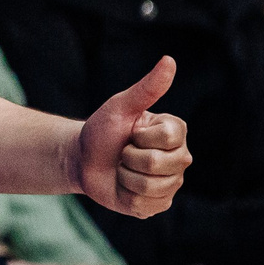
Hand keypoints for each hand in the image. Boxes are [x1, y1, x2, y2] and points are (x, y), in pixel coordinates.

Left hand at [72, 57, 189, 216]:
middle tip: (124, 152)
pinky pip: (144, 203)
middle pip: (158, 163)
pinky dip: (126, 194)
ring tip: (122, 168)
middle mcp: (180, 158)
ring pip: (150, 186)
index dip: (140, 136)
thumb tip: (169, 60)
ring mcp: (171, 183)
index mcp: (176, 132)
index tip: (131, 132)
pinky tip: (124, 186)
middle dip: (129, 157)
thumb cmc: (103, 129)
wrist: (83, 159)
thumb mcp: (121, 106)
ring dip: (125, 176)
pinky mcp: (158, 204)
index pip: (168, 138)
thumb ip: (147, 87)